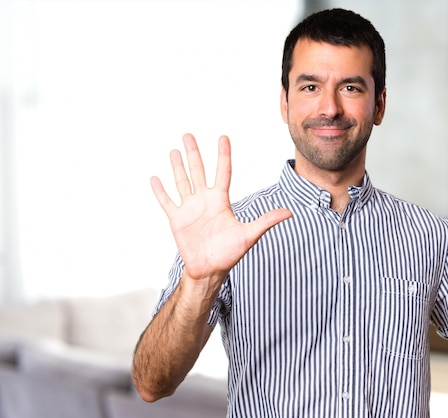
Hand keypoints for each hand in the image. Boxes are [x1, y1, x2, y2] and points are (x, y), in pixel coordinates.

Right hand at [150, 134, 291, 281]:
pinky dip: (160, 191)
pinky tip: (155, 178)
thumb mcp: (249, 235)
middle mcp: (204, 201)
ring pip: (182, 182)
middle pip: (198, 171)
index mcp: (221, 201)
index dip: (223, 155)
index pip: (223, 172)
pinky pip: (166, 202)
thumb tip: (289, 212)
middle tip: (188, 135)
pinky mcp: (177, 220)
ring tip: (174, 150)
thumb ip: (266, 221)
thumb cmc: (230, 254)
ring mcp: (190, 209)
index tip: (223, 137)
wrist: (210, 270)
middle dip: (194, 153)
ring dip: (178, 167)